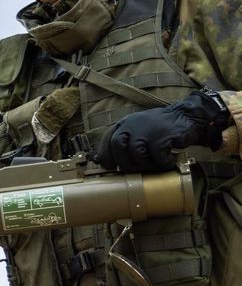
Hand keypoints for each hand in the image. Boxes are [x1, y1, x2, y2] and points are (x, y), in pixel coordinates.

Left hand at [94, 89, 230, 172]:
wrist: (187, 116)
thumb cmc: (159, 129)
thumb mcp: (137, 130)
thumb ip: (121, 142)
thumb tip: (98, 160)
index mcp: (124, 124)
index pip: (107, 140)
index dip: (106, 156)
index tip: (111, 167)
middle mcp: (132, 125)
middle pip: (118, 148)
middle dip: (125, 163)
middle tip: (138, 168)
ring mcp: (146, 129)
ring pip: (137, 155)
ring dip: (147, 164)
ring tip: (156, 162)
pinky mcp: (162, 136)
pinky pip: (157, 157)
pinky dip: (163, 163)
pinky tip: (168, 160)